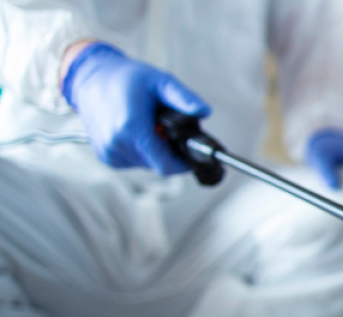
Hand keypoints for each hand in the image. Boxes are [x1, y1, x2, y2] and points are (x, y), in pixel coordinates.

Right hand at [61, 42, 210, 175]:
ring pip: (146, 163)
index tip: (191, 153)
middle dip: (169, 151)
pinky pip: (133, 161)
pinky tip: (137, 131)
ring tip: (150, 126)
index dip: (184, 162)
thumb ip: (183, 98)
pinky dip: (140, 150)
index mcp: (131, 128)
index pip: (166, 164)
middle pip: (158, 164)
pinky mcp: (105, 155)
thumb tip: (204, 111)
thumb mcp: (160, 81)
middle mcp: (116, 144)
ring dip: (154, 150)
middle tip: (168, 129)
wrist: (90, 78)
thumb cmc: (125, 78)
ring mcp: (109, 152)